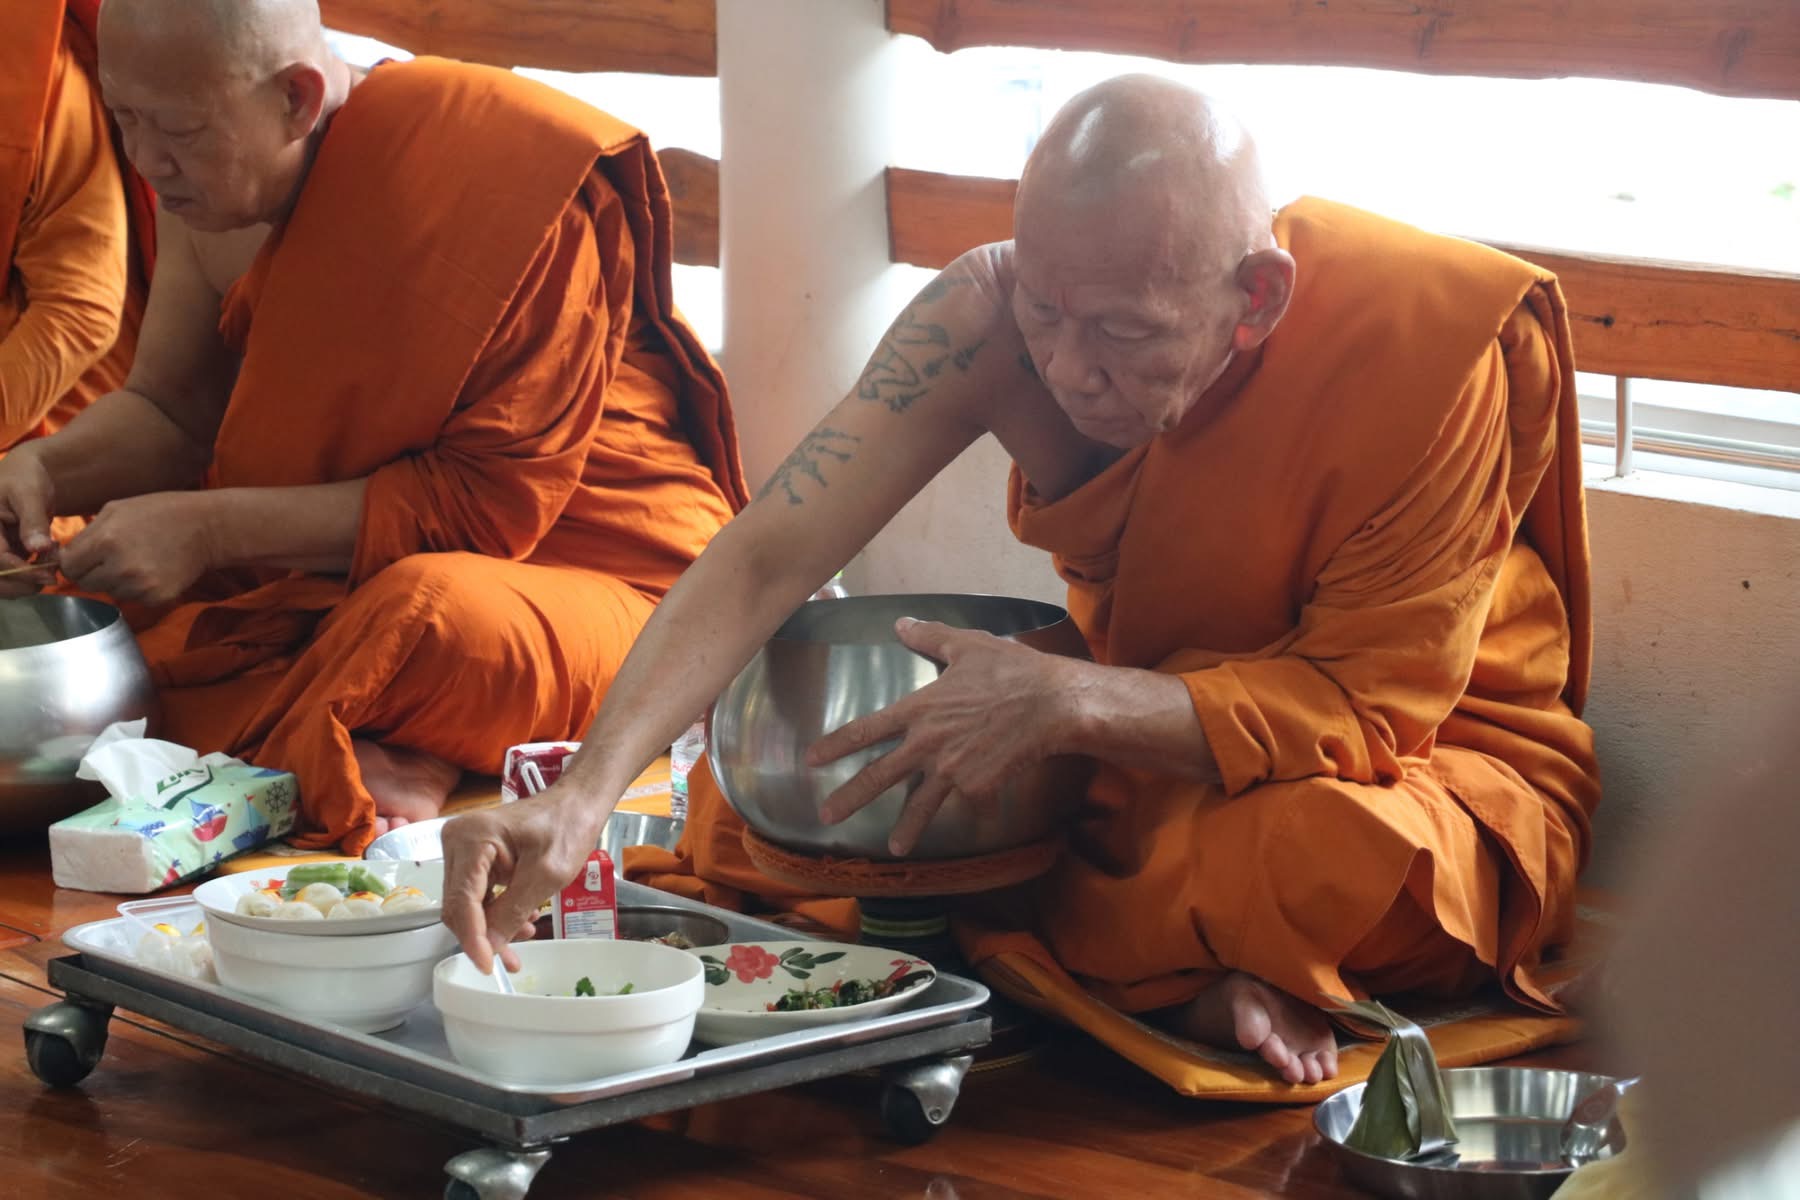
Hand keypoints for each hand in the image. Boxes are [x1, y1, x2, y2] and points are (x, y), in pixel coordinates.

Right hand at [0, 452, 57, 595]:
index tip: (48, 575)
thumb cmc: (25, 478)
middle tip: (51, 575)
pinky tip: (49, 555)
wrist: (27, 476)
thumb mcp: (29, 494)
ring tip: (52, 559)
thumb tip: (38, 548)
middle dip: (23, 583)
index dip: (19, 571)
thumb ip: (32, 521)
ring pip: (3, 580)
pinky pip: (13, 574)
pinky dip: (32, 573)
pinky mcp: (3, 553)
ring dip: (29, 580)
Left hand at [59, 491, 217, 604]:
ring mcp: (140, 585)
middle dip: (94, 572)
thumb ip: (86, 535)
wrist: (207, 528)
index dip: (75, 562)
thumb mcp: (115, 510)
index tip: (86, 557)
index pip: (69, 566)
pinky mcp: (157, 597)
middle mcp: (121, 567)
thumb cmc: (159, 513)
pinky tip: (153, 570)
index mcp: (106, 541)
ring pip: (109, 592)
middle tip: (115, 557)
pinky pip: (132, 598)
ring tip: (139, 561)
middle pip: (86, 583)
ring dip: (117, 581)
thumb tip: (64, 559)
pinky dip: (138, 588)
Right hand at [442, 783, 609, 972]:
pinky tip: (520, 920)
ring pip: (466, 904)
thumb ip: (514, 911)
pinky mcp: (473, 857)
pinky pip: (476, 894)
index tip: (487, 966)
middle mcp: (458, 841)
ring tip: (525, 934)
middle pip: (459, 905)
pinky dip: (495, 912)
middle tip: (510, 959)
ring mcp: (463, 849)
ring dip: (491, 926)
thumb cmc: (567, 827)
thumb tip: (490, 946)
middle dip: (483, 936)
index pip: (462, 900)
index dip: (473, 938)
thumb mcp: (546, 874)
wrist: (575, 804)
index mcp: (472, 838)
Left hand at [809, 617, 1080, 854]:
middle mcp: (928, 744)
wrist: (1053, 705)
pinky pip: (971, 800)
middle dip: (849, 798)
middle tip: (825, 817)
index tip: (812, 760)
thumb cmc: (1012, 670)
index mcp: (920, 709)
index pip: (866, 730)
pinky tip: (978, 810)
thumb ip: (930, 637)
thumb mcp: (968, 645)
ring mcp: (953, 770)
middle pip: (880, 776)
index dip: (836, 745)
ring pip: (922, 804)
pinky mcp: (979, 788)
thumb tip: (901, 624)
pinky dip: (974, 806)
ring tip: (894, 848)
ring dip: (906, 829)